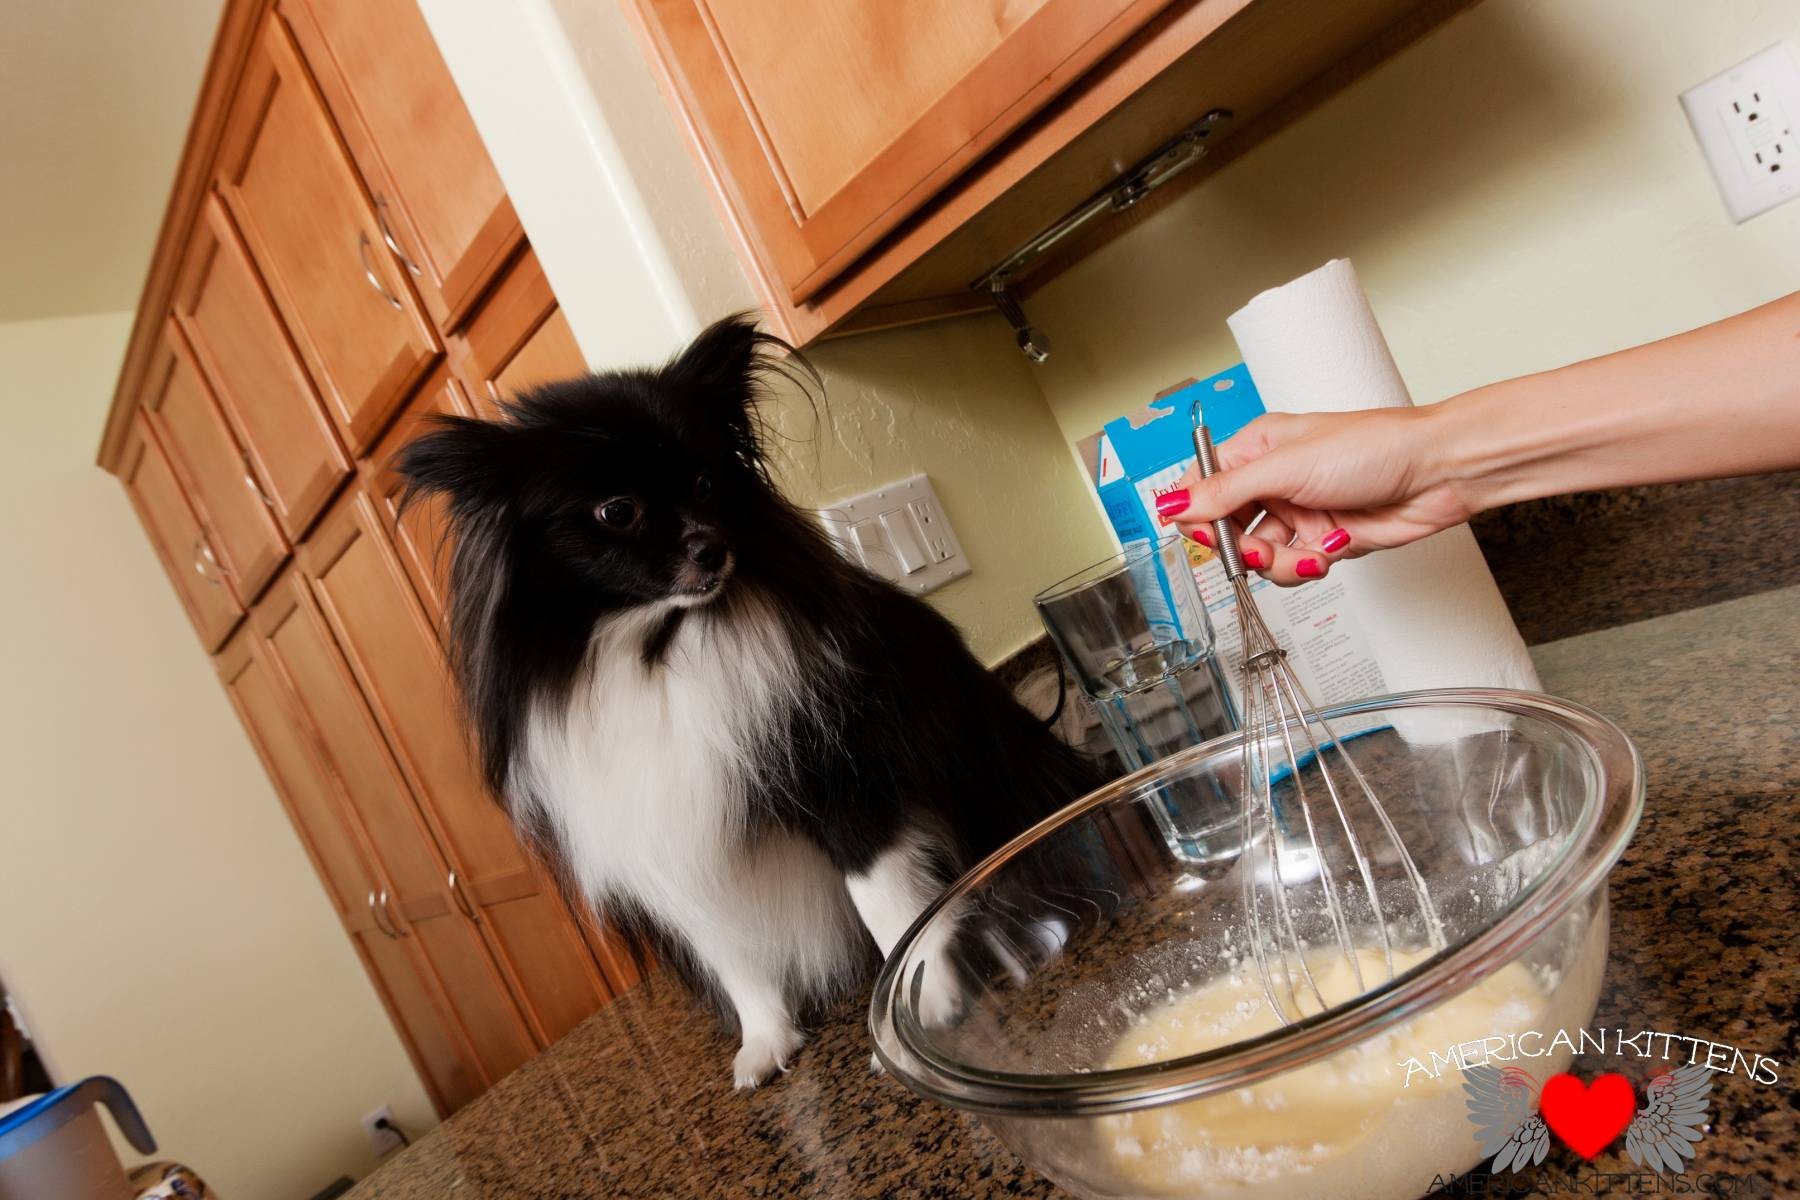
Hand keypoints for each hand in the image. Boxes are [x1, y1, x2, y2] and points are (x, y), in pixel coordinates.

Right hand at [1158, 406, 1473, 584]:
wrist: (1438, 472)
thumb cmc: (1374, 446)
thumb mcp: (1287, 467)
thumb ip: (1225, 491)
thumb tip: (1171, 504)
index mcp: (1257, 449)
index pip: (1202, 486)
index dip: (1197, 515)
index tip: (1205, 533)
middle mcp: (1273, 481)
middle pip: (1226, 529)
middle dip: (1240, 547)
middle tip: (1256, 551)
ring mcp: (1299, 512)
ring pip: (1259, 556)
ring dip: (1277, 563)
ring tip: (1305, 554)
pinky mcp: (1323, 541)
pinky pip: (1293, 568)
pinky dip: (1305, 567)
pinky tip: (1329, 551)